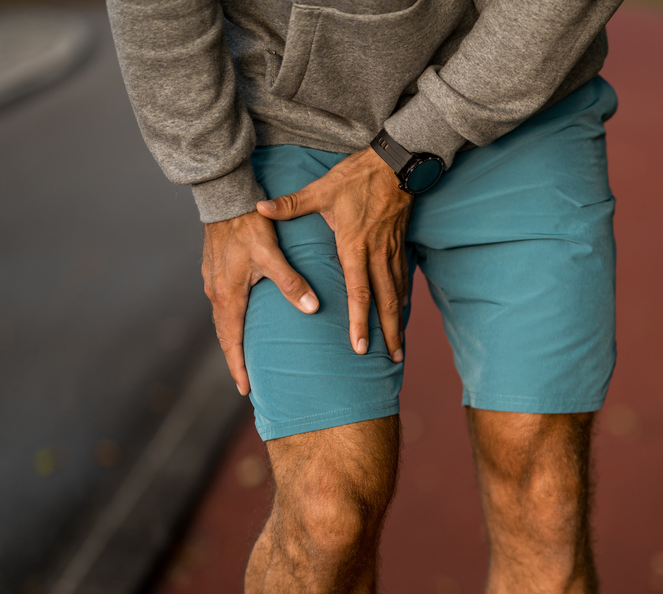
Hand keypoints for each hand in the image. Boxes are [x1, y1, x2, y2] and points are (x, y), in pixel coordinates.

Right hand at [202, 212, 318, 395]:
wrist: (225, 197)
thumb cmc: (249, 225)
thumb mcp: (272, 254)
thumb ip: (292, 282)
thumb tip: (312, 309)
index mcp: (228, 294)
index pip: (232, 341)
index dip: (239, 367)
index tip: (245, 390)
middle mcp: (216, 292)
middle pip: (225, 335)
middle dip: (235, 360)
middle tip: (246, 382)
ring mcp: (213, 281)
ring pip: (222, 320)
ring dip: (232, 340)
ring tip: (244, 358)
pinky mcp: (215, 271)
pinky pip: (223, 305)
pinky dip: (231, 321)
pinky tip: (242, 322)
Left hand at [257, 149, 411, 361]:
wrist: (394, 164)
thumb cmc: (356, 178)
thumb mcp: (320, 190)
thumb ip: (290, 205)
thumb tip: (258, 208)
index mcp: (355, 246)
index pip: (359, 292)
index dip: (360, 321)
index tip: (360, 346)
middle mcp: (377, 255)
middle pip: (385, 302)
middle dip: (388, 333)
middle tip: (391, 360)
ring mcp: (391, 252)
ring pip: (398, 295)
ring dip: (400, 323)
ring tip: (399, 348)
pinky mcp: (400, 247)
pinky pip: (403, 281)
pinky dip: (403, 302)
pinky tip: (402, 316)